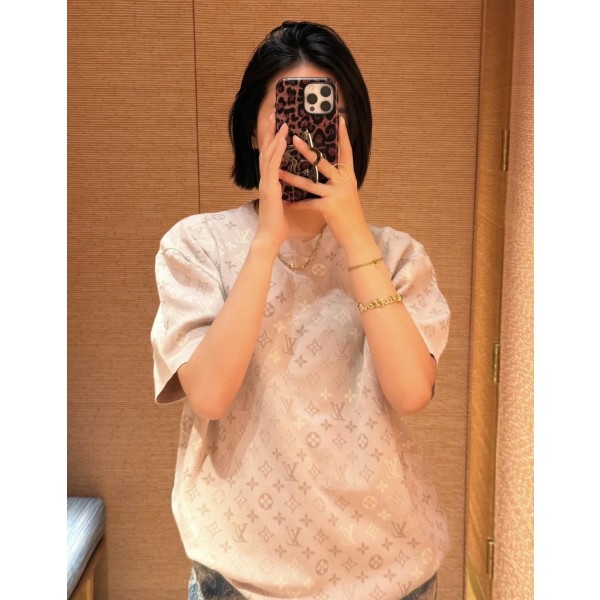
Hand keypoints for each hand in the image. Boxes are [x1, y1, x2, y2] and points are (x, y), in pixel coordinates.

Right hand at [254, 112, 289, 251]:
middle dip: (269, 131)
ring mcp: (266, 182)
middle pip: (265, 149)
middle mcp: (266, 178)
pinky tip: (283, 140)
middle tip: (273, 113)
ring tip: (281, 121)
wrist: (270, 236)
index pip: (270, 155)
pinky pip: (273, 165)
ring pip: (268, 154)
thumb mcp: (284, 202)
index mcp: (270, 181)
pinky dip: (277, 151)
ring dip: (275, 136)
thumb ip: (286, 191)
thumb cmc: (278, 223)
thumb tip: (294, 185)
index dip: (272, 139)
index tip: (276, 124)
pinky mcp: (269, 187)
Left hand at [278, 116, 369, 247]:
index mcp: (349, 177)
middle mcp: (345, 182)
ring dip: (292, 178)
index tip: (340, 119)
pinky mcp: (329, 207)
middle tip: (293, 138)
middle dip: (307, 151)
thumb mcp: (347, 194)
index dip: (344, 136)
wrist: (356, 235)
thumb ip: (339, 181)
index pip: (347, 152)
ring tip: (278, 171)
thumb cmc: (349, 215)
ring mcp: (337, 194)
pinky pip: (309, 204)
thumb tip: (329, 168)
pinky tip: (286, 204)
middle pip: (323, 163)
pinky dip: (297, 205)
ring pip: (310, 183)